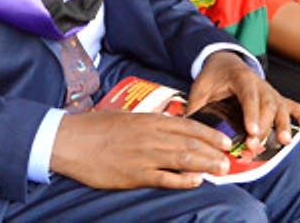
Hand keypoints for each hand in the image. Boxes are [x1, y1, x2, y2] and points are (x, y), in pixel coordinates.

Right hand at [50, 111, 232, 189]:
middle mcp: (151, 137)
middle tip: (229, 160)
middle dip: (213, 152)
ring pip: (183, 160)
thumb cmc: (96, 127)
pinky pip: (164, 179)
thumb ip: (148, 122)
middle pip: (190, 143)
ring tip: (220, 171)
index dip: (209, 134)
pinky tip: (195, 181)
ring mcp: (144, 156)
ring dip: (205, 165)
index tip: (224, 140)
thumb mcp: (126, 116)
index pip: (187, 126)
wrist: (70, 141)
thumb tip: (166, 125)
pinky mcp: (134, 175)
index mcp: (149, 120)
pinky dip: (182, 181)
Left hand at [187, 52, 299, 153]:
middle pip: (267, 104)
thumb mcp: (200, 86)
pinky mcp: (276, 98)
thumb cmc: (213, 76)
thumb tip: (186, 126)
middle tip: (257, 145)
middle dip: (265, 126)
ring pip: (281, 107)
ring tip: (285, 142)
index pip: (248, 96)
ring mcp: (270, 91)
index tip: (252, 131)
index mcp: (241, 79)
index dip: (251, 114)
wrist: (225, 60)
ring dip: (284, 124)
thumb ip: (195, 105)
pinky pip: (293, 105)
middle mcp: (260, 84)